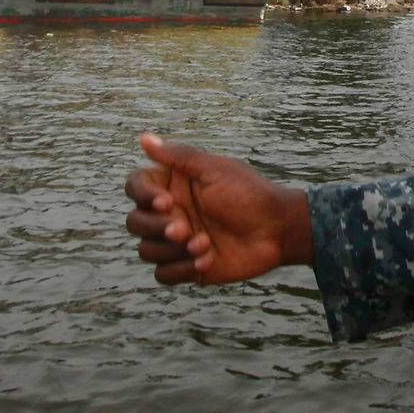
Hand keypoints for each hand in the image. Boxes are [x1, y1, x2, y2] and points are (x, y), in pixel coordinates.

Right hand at [123, 132, 313, 285]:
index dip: (143, 196)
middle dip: (156, 228)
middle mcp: (171, 212)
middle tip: (184, 229)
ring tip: (205, 245)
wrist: (278, 230)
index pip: (136, 186)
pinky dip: (181, 269)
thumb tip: (145, 138)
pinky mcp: (185, 266)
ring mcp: (177, 240)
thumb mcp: (215, 171)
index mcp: (173, 185)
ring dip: (172, 251)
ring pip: (145, 250)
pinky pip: (163, 274)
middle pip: (135, 222)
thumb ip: (179, 157)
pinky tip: (207, 261)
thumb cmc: (250, 194)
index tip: (166, 202)